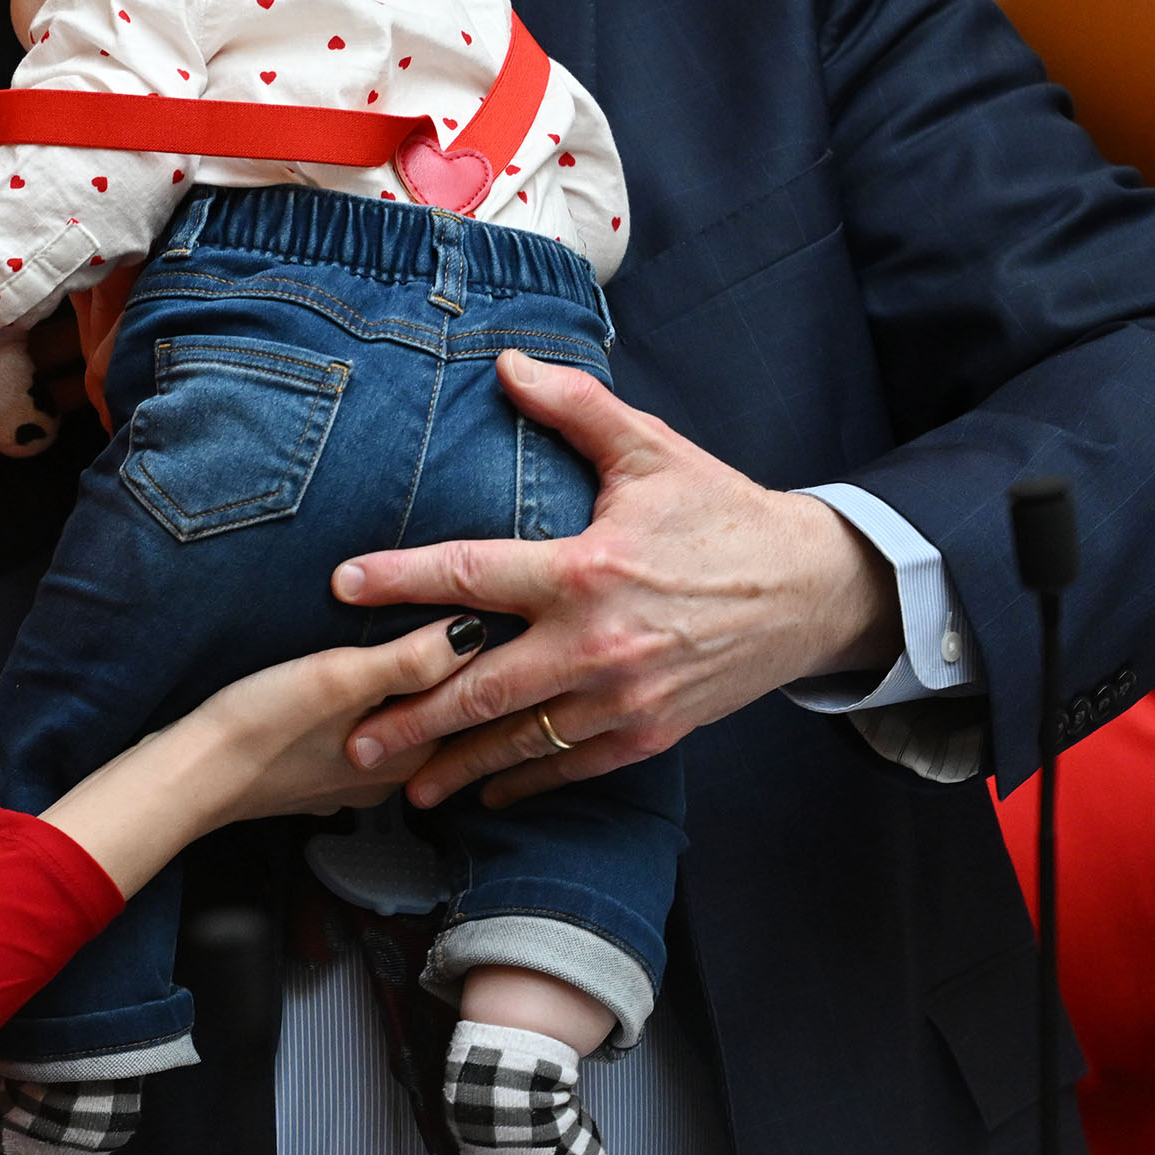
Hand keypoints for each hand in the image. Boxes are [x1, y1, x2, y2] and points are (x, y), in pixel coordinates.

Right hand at [38, 617, 478, 898]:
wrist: (191, 776)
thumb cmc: (260, 725)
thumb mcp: (341, 678)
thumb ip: (412, 659)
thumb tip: (476, 631)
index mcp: (410, 757)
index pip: (468, 704)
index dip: (474, 656)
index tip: (475, 612)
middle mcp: (389, 778)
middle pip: (433, 718)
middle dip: (439, 674)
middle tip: (437, 620)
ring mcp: (351, 782)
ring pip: (396, 729)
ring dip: (400, 693)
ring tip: (395, 645)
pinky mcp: (316, 776)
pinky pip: (360, 739)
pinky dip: (365, 713)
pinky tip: (347, 688)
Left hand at [332, 351, 899, 810]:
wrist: (812, 590)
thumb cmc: (721, 514)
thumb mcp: (651, 450)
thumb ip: (575, 407)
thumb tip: (505, 364)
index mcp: (586, 570)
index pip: (472, 573)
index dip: (401, 579)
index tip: (341, 585)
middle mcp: (596, 644)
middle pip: (480, 685)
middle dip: (410, 713)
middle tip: (349, 732)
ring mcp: (622, 698)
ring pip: (519, 739)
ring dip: (454, 764)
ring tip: (396, 782)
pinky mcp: (648, 733)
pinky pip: (570, 764)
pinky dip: (521, 781)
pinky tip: (480, 790)